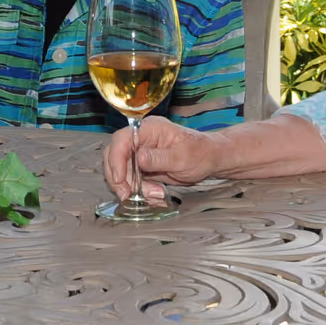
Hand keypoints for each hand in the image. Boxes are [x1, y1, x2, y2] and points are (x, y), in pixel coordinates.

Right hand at [102, 116, 227, 201]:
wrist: (209, 160)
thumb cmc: (200, 152)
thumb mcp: (182, 157)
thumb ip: (159, 158)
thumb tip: (139, 158)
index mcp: (149, 129)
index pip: (122, 139)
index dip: (116, 159)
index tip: (120, 179)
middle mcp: (141, 139)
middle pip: (115, 156)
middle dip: (120, 178)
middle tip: (129, 195)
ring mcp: (140, 152)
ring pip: (122, 171)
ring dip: (133, 187)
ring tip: (155, 194)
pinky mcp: (142, 166)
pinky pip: (132, 180)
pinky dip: (140, 191)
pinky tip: (155, 195)